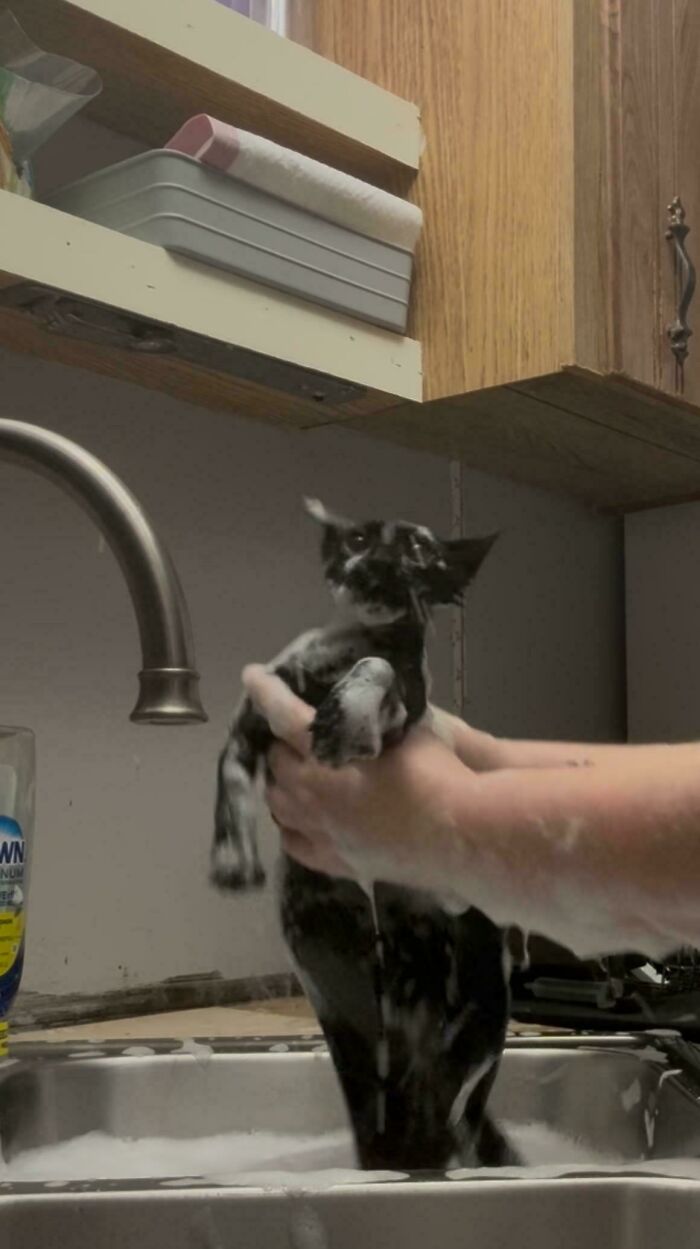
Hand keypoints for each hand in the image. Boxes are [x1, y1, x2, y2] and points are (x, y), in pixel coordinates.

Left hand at [242, 665, 468, 891]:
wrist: (464, 834)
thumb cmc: (437, 773)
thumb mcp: (404, 728)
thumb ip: (372, 716)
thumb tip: (360, 704)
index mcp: (325, 754)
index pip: (283, 715)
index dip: (266, 693)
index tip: (252, 677)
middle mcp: (312, 795)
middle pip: (276, 763)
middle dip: (281, 745)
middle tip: (297, 735)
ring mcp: (323, 834)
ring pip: (279, 806)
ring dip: (282, 784)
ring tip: (297, 774)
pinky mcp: (338, 863)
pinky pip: (296, 844)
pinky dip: (292, 826)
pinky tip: (301, 820)